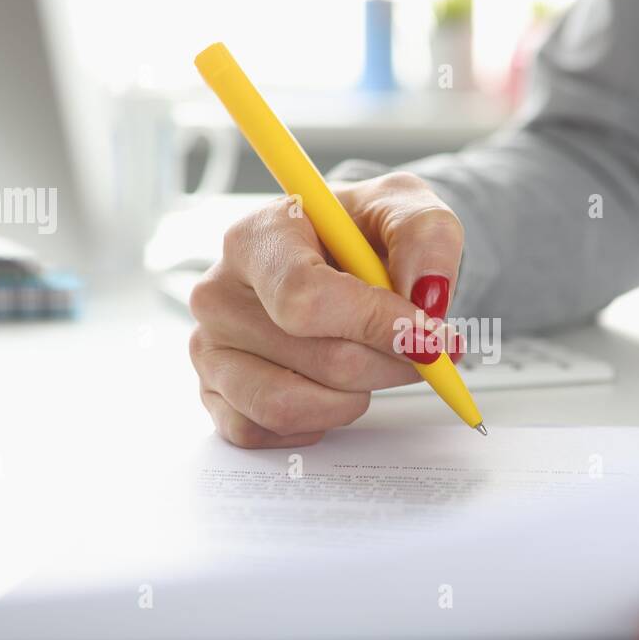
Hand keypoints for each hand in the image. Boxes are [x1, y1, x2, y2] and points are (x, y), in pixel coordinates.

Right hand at [189, 172, 463, 447]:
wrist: (336, 255)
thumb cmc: (360, 233)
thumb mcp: (405, 207)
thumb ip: (426, 236)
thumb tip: (427, 298)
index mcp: (259, 238)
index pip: (306, 297)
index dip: (376, 325)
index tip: (428, 337)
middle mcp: (220, 294)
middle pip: (320, 359)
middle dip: (389, 363)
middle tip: (421, 352)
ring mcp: (210, 349)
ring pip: (289, 406)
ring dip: (352, 399)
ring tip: (369, 366)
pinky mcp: (213, 394)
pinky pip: (264, 432)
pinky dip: (315, 423)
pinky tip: (331, 391)